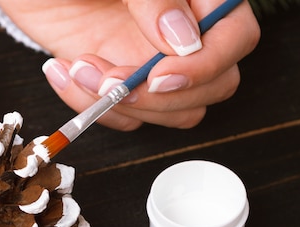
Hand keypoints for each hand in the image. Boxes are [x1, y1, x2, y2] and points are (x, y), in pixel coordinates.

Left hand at [0, 0, 259, 129]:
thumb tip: (183, 39)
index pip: (235, 38)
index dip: (205, 66)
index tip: (158, 75)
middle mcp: (181, 34)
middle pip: (214, 86)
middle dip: (159, 96)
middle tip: (111, 79)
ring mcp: (152, 62)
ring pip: (174, 112)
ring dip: (123, 105)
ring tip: (79, 67)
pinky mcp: (121, 84)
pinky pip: (126, 118)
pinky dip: (91, 106)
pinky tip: (64, 69)